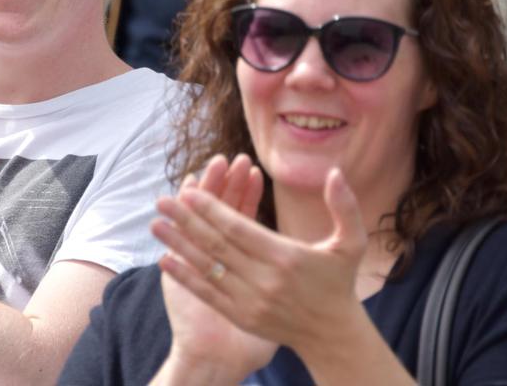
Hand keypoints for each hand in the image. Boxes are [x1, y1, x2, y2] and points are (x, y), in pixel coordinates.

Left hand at [156, 167, 367, 358]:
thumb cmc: (338, 283)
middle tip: (161, 201)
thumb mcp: (351, 243)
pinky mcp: (241, 316)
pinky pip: (207, 292)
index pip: (239, 228)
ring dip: (178, 244)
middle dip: (186, 220)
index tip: (188, 191)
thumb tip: (335, 171)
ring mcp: (250, 300)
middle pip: (217, 244)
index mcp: (286, 256)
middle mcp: (265, 279)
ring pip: (207, 267)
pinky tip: (164, 260)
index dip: (211, 209)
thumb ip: (344, 206)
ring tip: (155, 225)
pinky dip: (184, 276)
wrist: (332, 335)